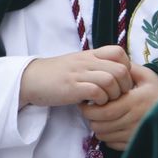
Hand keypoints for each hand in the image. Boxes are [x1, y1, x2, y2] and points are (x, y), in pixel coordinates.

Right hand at [19, 45, 133, 109]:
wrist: (31, 79)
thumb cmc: (57, 74)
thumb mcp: (79, 63)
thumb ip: (96, 65)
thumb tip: (118, 75)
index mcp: (90, 54)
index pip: (119, 52)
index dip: (126, 68)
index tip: (120, 82)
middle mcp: (87, 61)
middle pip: (121, 69)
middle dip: (124, 86)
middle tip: (117, 96)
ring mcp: (79, 74)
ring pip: (111, 80)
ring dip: (113, 95)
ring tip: (105, 101)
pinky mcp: (72, 87)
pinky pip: (96, 92)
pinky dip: (100, 101)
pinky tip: (94, 105)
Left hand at [80, 62, 157, 151]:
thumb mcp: (147, 76)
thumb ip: (129, 69)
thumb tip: (110, 64)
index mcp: (135, 102)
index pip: (104, 111)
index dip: (90, 109)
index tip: (87, 102)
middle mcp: (136, 120)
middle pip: (101, 125)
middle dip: (91, 118)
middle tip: (89, 109)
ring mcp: (136, 134)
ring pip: (105, 136)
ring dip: (98, 127)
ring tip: (100, 117)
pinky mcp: (136, 143)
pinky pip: (113, 144)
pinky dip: (108, 137)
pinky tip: (112, 126)